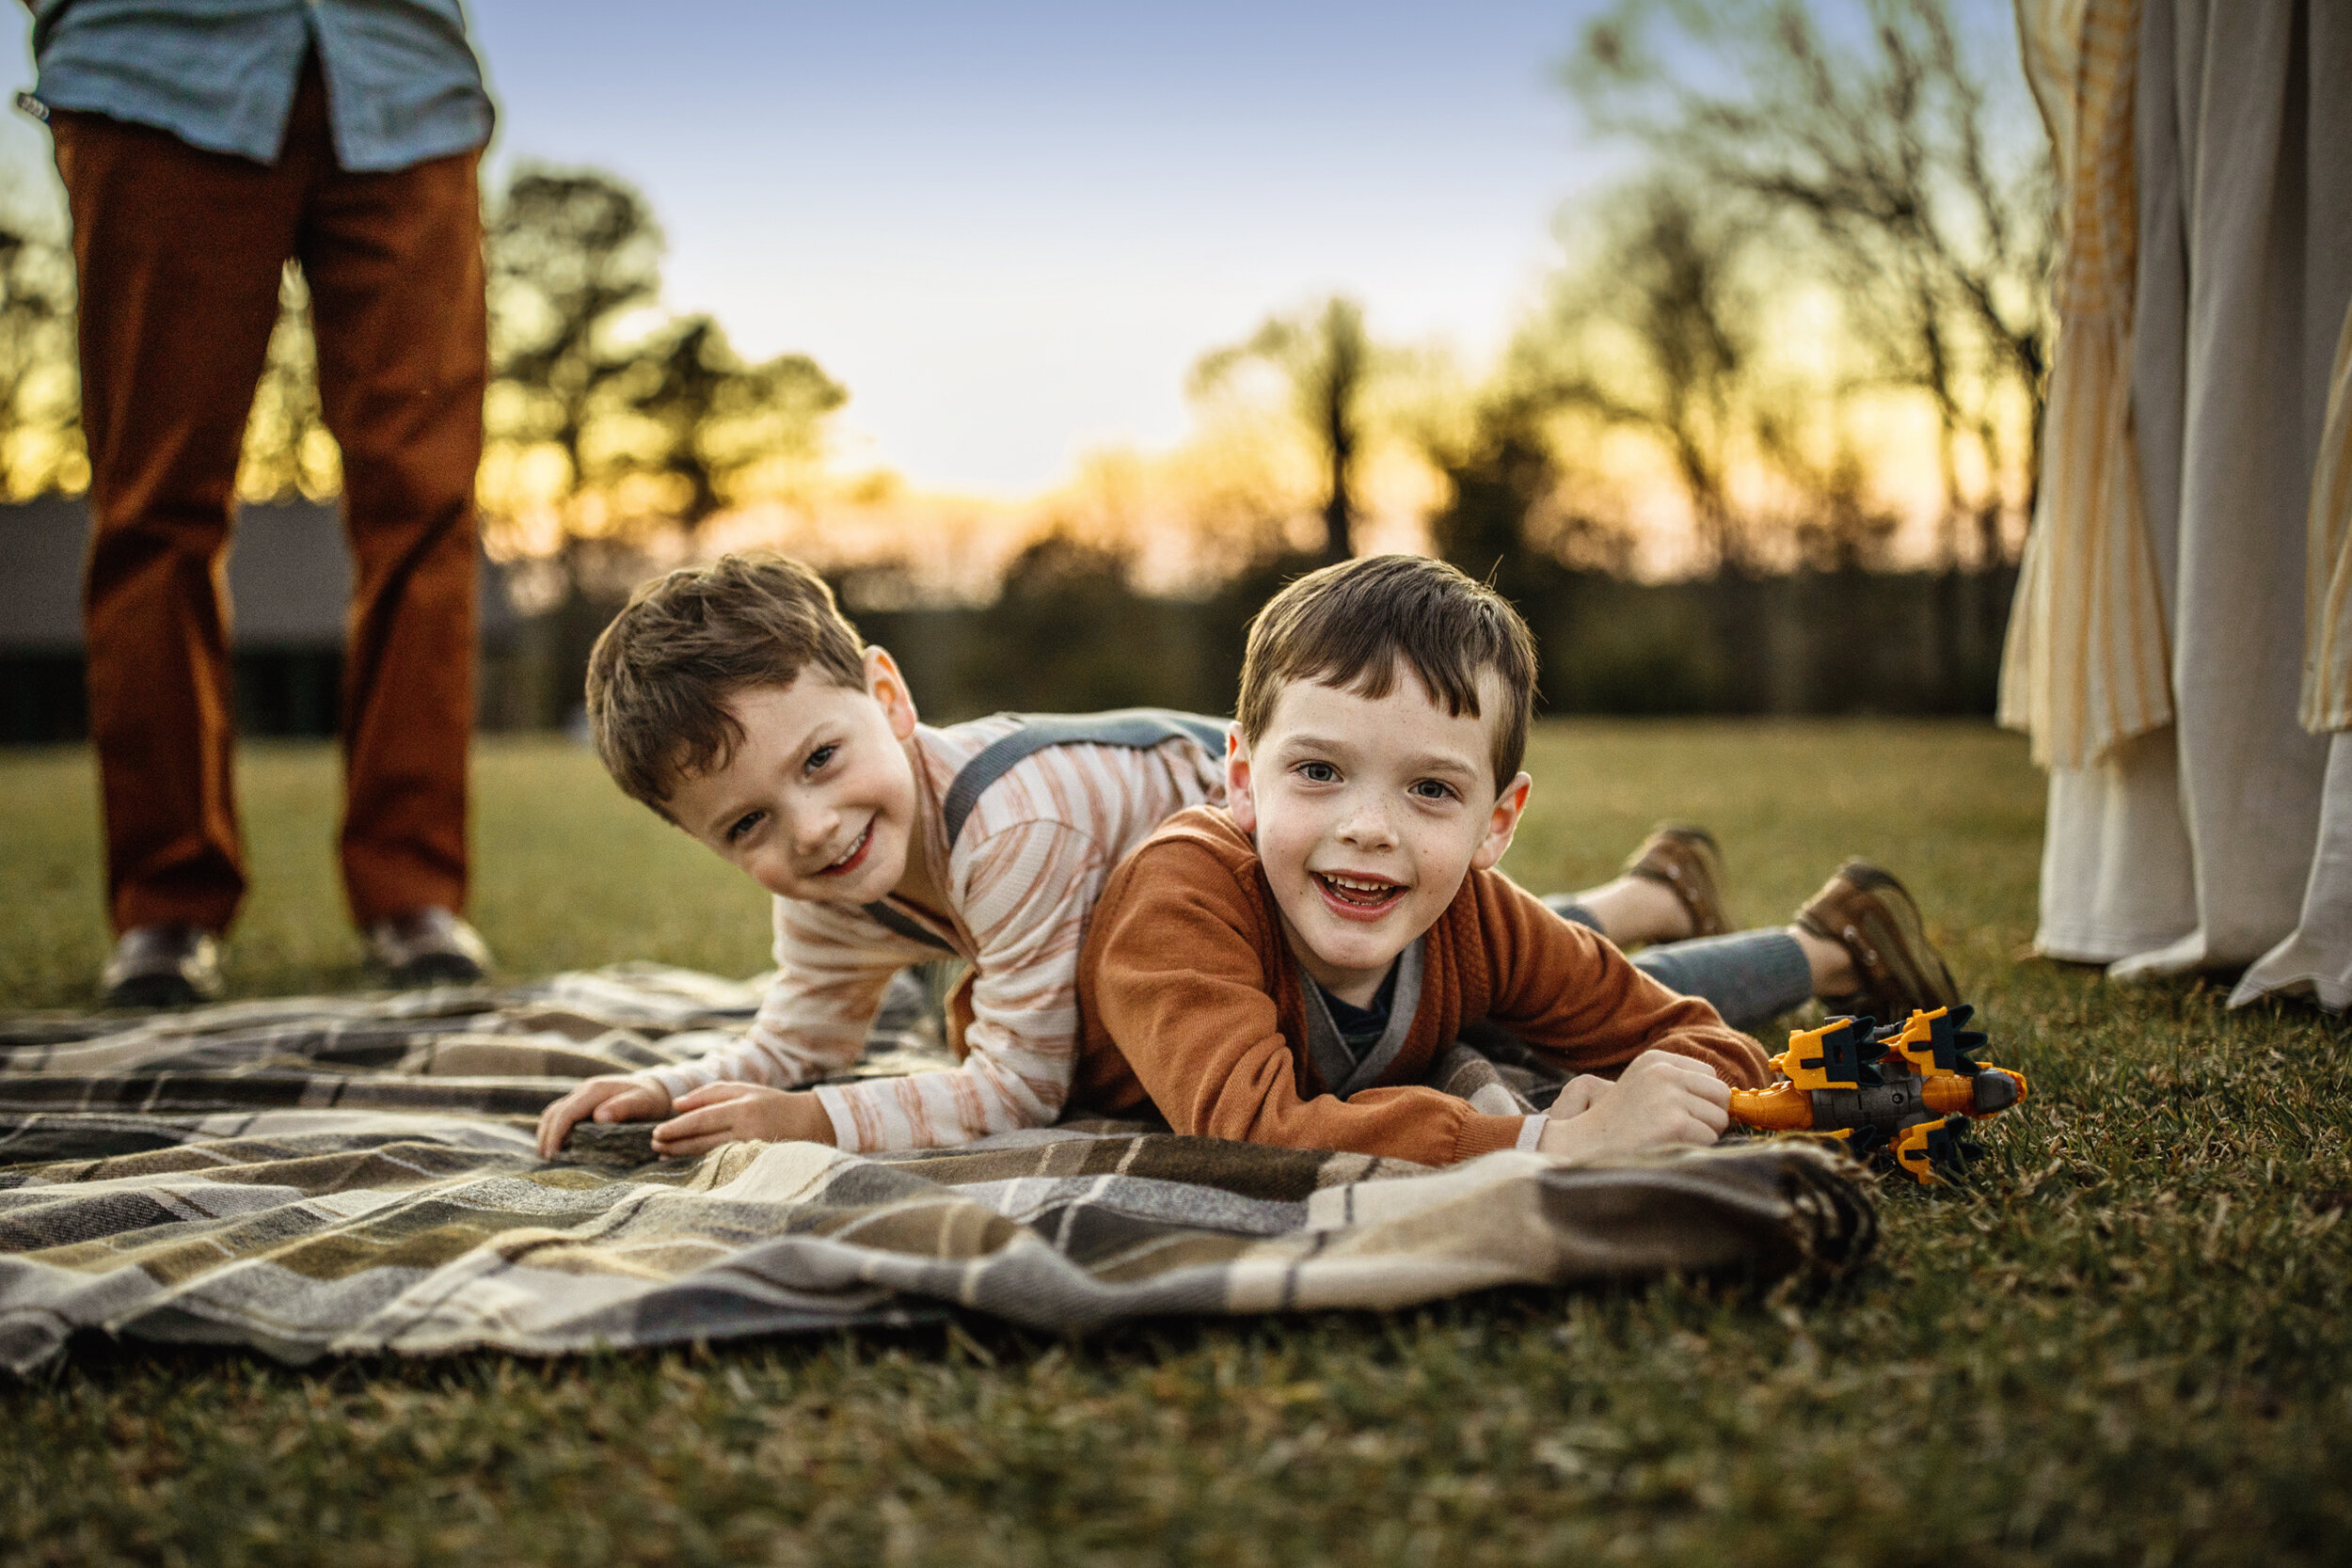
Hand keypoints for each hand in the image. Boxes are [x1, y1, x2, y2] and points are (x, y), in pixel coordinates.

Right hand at [536, 1076, 672, 1157]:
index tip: (552, 1154)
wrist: (657, 1088)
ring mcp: (582, 1095)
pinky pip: (563, 1114)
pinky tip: (557, 1144)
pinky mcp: (584, 1102)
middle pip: (555, 1112)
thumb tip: (598, 1117)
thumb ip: (623, 1108)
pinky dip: (555, 1128)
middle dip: (546, 1135)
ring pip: (555, 1112)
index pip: (566, 1112)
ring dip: (547, 1132)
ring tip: (547, 1154)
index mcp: (594, 1090)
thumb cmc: (651, 1099)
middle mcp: (584, 1090)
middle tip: (546, 1159)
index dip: (555, 1133)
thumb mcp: (643, 1103)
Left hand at [651, 1083, 835, 1158]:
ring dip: (683, 1155)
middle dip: (675, 1143)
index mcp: (742, 1108)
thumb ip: (710, 1094)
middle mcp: (747, 1129)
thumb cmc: (773, 1103)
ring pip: (709, 1154)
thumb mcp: (745, 1089)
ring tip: (664, 1155)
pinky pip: (723, 1163)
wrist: (812, 1122)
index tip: (657, 1132)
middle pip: (702, 1139)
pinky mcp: (757, 1162)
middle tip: (654, 1144)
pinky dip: (702, 1164)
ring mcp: (752, 1149)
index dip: (677, 1128)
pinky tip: (687, 1164)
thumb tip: (677, 1105)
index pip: (702, 1119)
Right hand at [1537, 1050, 1730, 1163]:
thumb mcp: (1644, 1087)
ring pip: (1718, 1119)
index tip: (1679, 1114)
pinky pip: (1708, 1139)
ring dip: (1702, 1135)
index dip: (1702, 1100)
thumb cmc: (1619, 1124)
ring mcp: (1670, 1096)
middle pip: (1720, 1095)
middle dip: (1709, 1117)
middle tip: (1680, 1131)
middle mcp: (1665, 1072)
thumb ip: (1680, 1084)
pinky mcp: (1674, 1123)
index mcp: (1657, 1060)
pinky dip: (1694, 1149)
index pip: (1710, 1077)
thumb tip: (1731, 1098)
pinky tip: (1668, 1148)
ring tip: (1670, 1139)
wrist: (1586, 1145)